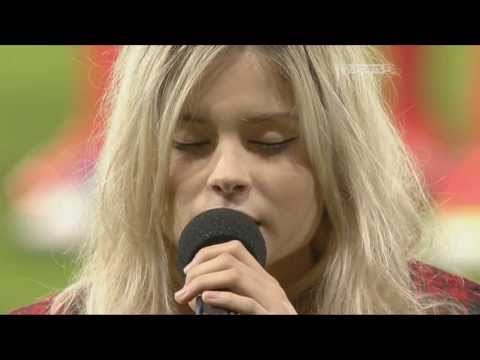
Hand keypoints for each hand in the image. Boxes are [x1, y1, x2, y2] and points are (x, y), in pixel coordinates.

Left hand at [174, 240, 296, 313]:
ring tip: (186, 296)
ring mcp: (272, 302)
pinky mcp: (271, 318)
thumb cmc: (261, 320)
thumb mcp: (247, 307)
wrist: (289, 337)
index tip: (188, 270)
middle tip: (183, 291)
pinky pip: (248, 303)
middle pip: (229, 259)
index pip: (235, 248)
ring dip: (203, 281)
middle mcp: (269, 285)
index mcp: (263, 280)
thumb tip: (193, 294)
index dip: (207, 253)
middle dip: (199, 270)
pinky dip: (224, 298)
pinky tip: (206, 299)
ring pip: (236, 275)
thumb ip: (229, 295)